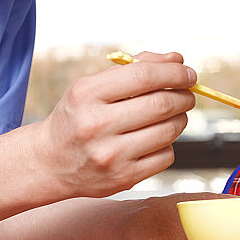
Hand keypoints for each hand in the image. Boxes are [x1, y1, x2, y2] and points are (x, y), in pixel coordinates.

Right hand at [33, 51, 196, 199]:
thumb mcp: (94, 86)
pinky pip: (166, 156)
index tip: (188, 73)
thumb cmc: (79, 116)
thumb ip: (135, 68)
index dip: (174, 72)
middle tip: (187, 94)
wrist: (50, 162)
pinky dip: (168, 144)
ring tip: (172, 114)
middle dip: (184, 96)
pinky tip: (154, 139)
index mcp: (86, 94)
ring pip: (169, 130)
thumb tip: (177, 60)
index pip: (144, 75)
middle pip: (161, 103)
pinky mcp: (123, 178)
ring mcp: (109, 155)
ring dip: (180, 118)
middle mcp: (95, 125)